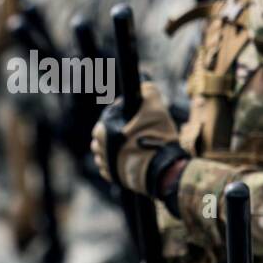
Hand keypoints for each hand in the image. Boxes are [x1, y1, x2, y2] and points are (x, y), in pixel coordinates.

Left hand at [89, 81, 184, 195]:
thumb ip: (147, 90)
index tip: (133, 118)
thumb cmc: (158, 135)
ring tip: (130, 147)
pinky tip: (128, 159)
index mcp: (103, 129)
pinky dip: (115, 163)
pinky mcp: (112, 177)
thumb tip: (144, 86)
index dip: (120, 114)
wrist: (163, 169)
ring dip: (112, 148)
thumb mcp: (155, 104)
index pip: (108, 116)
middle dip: (113, 132)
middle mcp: (100, 148)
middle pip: (102, 135)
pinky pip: (108, 167)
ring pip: (103, 152)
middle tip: (131, 132)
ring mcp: (105, 164)